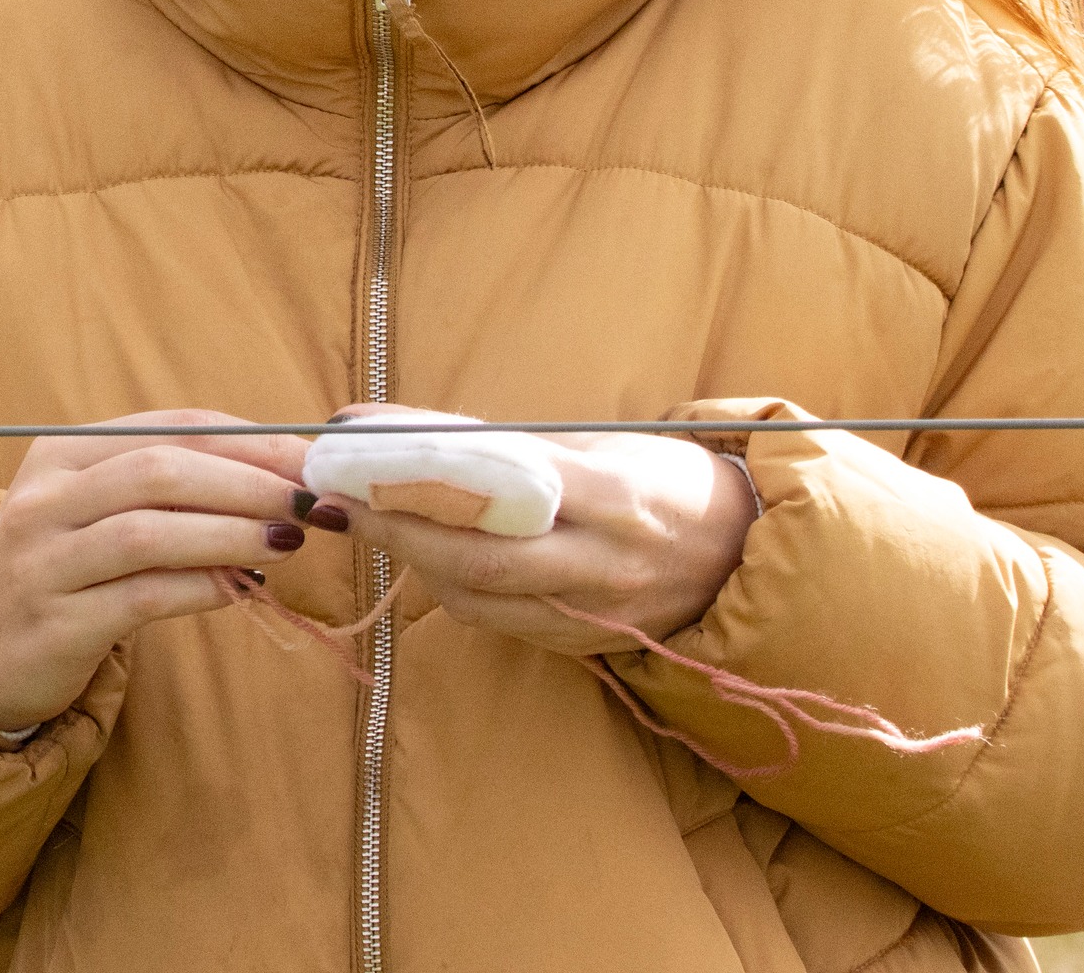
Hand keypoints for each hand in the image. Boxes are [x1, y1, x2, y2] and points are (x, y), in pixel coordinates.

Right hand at [0, 410, 314, 730]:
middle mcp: (46, 498)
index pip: (172, 428)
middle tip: (311, 501)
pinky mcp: (54, 625)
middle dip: (248, 481)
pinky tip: (240, 587)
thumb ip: (177, 486)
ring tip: (288, 540)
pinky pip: (141, 598)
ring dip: (231, 533)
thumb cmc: (69, 565)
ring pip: (149, 533)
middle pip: (161, 471)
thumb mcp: (104, 507)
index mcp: (64, 450)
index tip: (310, 458)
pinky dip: (200, 588)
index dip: (250, 439)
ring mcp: (43, 562)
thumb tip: (285, 474)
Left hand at [329, 411, 755, 655]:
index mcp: (611, 493)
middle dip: (394, 528)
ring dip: (414, 560)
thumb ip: (516, 448)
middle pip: (475, 558)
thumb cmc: (666, 478)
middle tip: (338, 496)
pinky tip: (430, 556)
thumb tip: (412, 436)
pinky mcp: (586, 646)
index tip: (355, 443)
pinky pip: (502, 622)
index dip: (416, 468)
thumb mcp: (602, 444)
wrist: (745, 552)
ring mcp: (593, 612)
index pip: (495, 482)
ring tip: (372, 519)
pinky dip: (456, 588)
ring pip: (479, 598)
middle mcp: (602, 561)